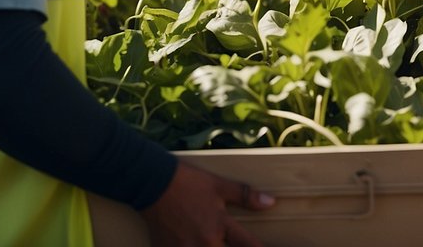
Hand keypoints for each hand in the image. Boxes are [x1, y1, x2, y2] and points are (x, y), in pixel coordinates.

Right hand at [140, 162, 273, 246]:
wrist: (152, 183)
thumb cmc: (187, 182)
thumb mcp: (218, 185)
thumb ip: (245, 196)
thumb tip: (271, 202)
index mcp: (220, 225)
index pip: (249, 245)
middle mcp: (205, 242)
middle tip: (228, 241)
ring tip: (212, 243)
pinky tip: (191, 244)